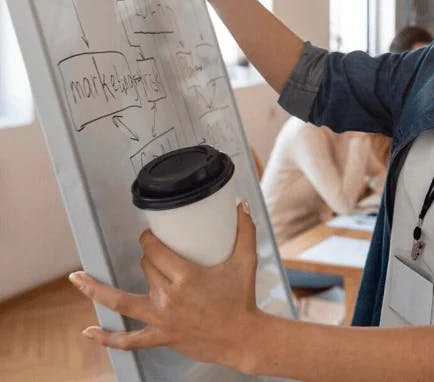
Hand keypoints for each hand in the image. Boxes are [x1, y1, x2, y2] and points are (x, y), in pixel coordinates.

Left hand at [69, 203, 261, 370]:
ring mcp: (161, 318)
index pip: (156, 252)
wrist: (242, 338)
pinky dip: (107, 338)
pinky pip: (129, 340)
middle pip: (146, 268)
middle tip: (156, 253)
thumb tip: (242, 204)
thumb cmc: (243, 299)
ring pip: (121, 301)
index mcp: (186, 277)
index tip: (150, 235)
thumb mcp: (246, 261)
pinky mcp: (161, 336)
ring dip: (97, 289)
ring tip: (77, 278)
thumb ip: (245, 231)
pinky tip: (89, 332)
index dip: (149, 239)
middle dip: (148, 257)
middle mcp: (169, 297)